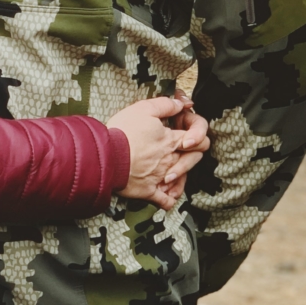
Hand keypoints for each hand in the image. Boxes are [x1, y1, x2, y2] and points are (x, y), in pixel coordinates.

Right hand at [108, 96, 210, 210]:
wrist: (105, 155)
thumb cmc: (122, 132)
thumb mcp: (144, 109)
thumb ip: (166, 105)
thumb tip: (182, 104)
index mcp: (171, 141)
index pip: (200, 139)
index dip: (198, 135)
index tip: (188, 135)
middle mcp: (170, 160)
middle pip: (194, 159)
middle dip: (192, 155)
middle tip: (182, 152)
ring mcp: (161, 177)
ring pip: (182, 180)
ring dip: (180, 176)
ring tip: (172, 171)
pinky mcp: (148, 191)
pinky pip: (165, 200)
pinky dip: (169, 198)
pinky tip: (166, 193)